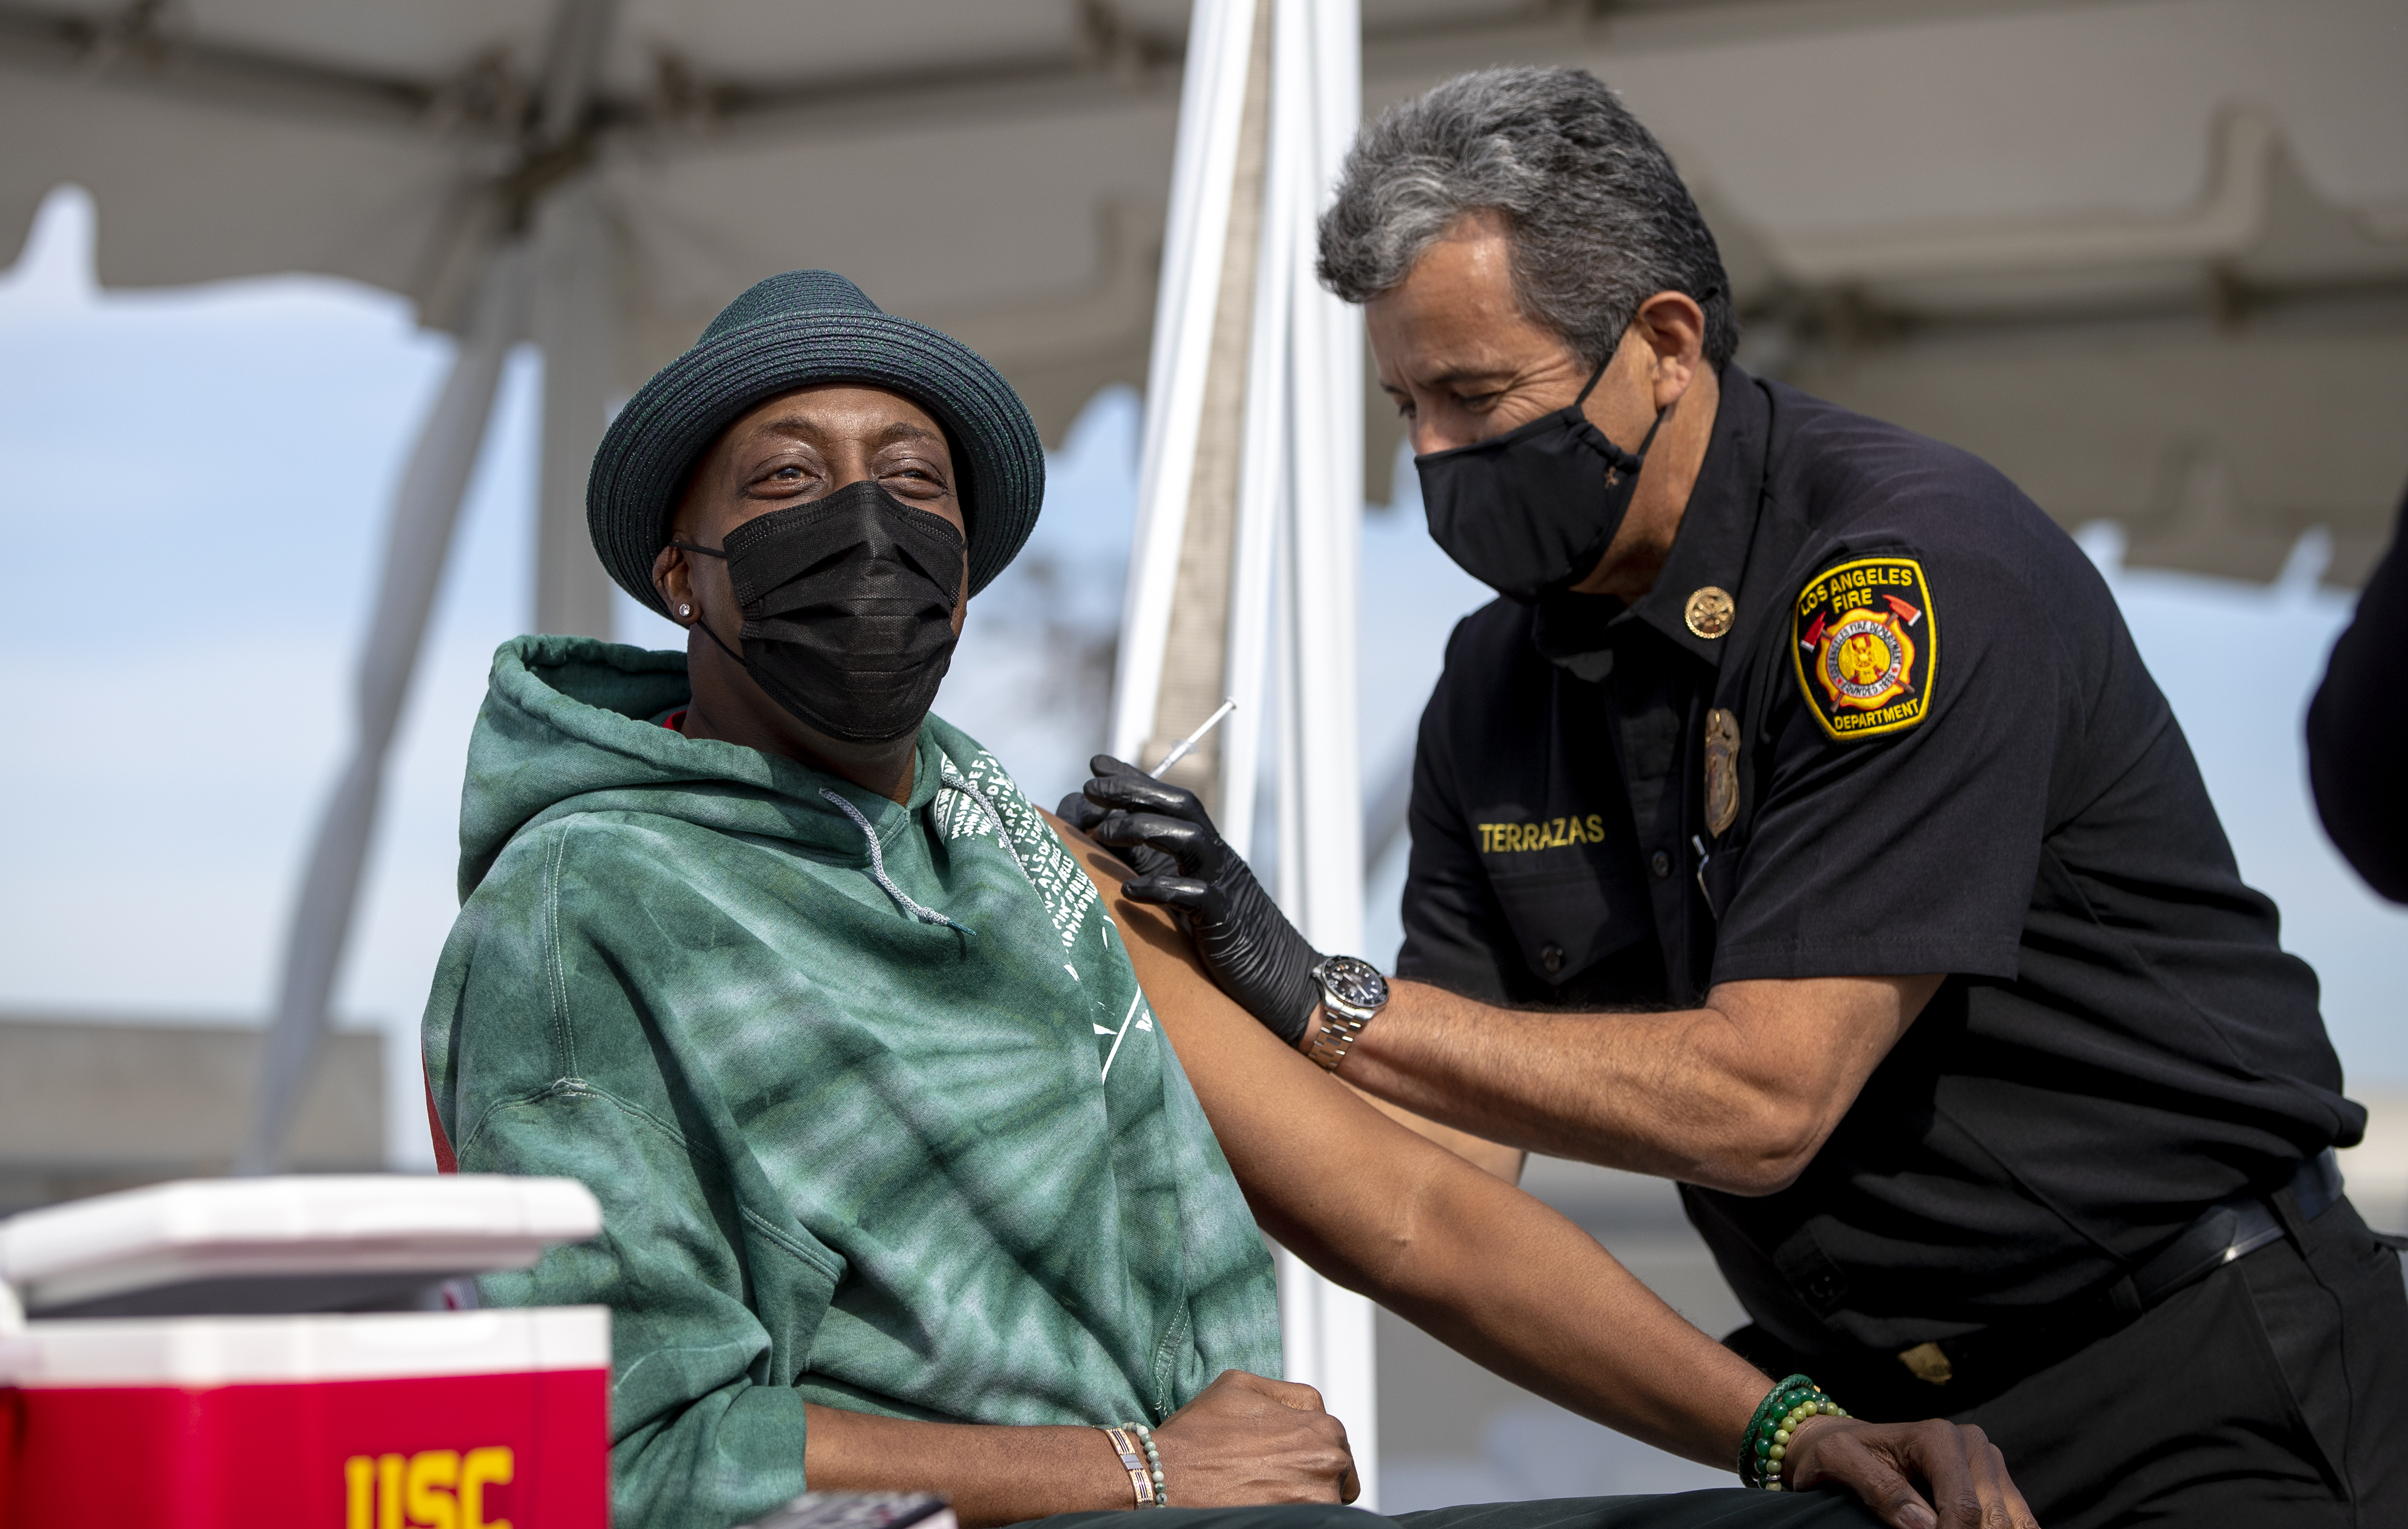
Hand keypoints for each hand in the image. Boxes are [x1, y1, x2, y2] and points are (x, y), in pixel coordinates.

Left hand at [1070, 755, 1323, 1043]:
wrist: (1285, 981)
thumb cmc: (1227, 941)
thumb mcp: (1190, 899)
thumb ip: (1159, 873)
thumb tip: (1109, 853)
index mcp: (1207, 851)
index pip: (1172, 800)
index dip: (1135, 778)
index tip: (1096, 764)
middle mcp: (1217, 859)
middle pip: (1181, 806)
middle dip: (1134, 790)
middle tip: (1090, 789)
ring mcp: (1224, 886)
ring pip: (1190, 838)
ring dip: (1143, 828)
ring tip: (1102, 833)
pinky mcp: (1226, 921)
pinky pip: (1195, 895)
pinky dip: (1160, 888)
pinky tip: (1127, 890)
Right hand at [1151, 1369, 1357, 1505]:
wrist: (1167, 1476)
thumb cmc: (1199, 1432)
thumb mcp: (1241, 1385)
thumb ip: (1286, 1392)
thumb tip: (1310, 1407)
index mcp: (1320, 1427)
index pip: (1331, 1436)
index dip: (1304, 1442)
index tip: (1282, 1452)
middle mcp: (1327, 1462)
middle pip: (1335, 1469)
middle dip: (1310, 1469)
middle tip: (1273, 1473)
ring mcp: (1317, 1499)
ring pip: (1325, 1497)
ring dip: (1304, 1493)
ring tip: (1265, 1490)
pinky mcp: (1300, 1522)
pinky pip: (1309, 1518)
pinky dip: (1293, 1512)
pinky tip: (1266, 1504)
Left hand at [1783, 1414, 2038, 1528]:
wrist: (1847, 1440)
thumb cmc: (1838, 1450)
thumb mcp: (1838, 1461)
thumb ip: (1880, 1489)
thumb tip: (1923, 1525)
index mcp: (1938, 1437)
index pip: (1963, 1508)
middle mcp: (1971, 1443)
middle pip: (1992, 1517)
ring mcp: (1988, 1460)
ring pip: (2011, 1521)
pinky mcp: (1996, 1479)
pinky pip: (2017, 1519)